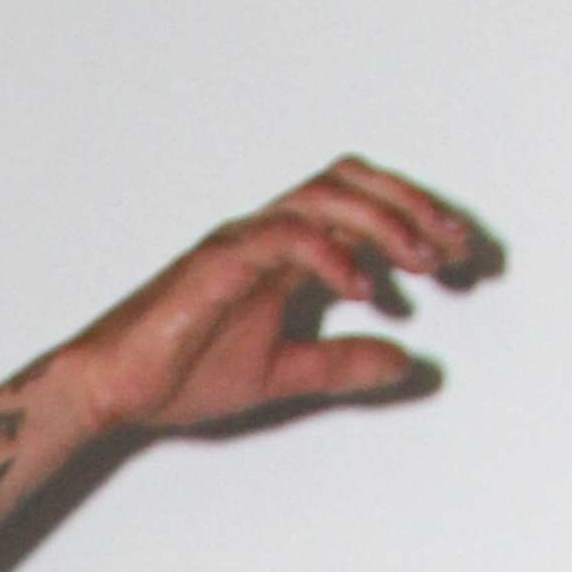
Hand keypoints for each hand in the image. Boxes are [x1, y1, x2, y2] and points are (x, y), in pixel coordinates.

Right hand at [71, 156, 498, 441]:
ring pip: (326, 197)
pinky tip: (362, 288)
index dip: (416, 221)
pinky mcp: (220, 261)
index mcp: (285, 251)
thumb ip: (342, 365)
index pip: (362, 206)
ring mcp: (244, 240)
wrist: (112, 390)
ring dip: (384, 223)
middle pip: (352, 181)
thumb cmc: (178, 376)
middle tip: (456, 246)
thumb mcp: (282, 376)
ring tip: (421, 261)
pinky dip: (332, 255)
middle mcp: (269, 232)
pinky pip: (285, 236)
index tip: (459, 256)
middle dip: (412, 206)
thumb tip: (408, 362)